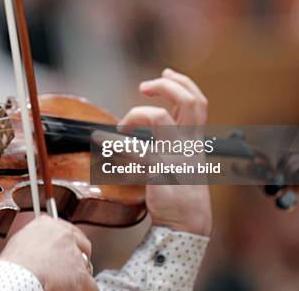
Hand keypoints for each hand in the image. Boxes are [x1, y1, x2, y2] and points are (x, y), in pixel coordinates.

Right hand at [0, 214, 97, 290]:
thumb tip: (36, 251)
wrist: (14, 279)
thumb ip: (34, 242)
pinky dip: (85, 290)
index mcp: (47, 224)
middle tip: (71, 271)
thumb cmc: (10, 267)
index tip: (67, 253)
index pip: (67, 231)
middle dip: (79, 259)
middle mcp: (63, 235)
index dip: (68, 245)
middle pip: (82, 246)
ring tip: (67, 286)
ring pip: (86, 267)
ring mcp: (74, 254)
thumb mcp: (19, 243)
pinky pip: (91, 286)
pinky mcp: (81, 275)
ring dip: (79, 277)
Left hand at [119, 68, 211, 235]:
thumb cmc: (182, 195)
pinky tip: (100, 140)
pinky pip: (135, 150)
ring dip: (135, 114)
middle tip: (144, 88)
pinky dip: (114, 143)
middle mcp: (189, 145)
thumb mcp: (183, 163)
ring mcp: (176, 156)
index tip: (165, 73)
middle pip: (189, 101)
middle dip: (166, 86)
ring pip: (159, 118)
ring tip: (122, 126)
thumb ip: (171, 143)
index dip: (183, 83)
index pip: (197, 102)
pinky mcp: (159, 171)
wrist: (187, 225)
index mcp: (195, 141)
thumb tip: (147, 127)